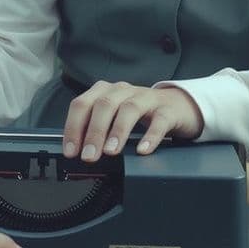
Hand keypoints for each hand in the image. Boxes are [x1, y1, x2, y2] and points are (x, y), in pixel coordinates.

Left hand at [62, 81, 203, 162]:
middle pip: (104, 105)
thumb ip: (96, 129)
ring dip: (117, 131)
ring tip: (111, 151)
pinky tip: (142, 150)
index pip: (82, 104)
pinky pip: (159, 121)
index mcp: (106, 91)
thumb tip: (77, 153)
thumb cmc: (140, 113)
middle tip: (89, 156)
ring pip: (129, 109)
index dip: (74, 127)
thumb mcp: (114, 116)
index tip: (71, 151)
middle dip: (94, 132)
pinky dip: (150, 136)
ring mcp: (147, 98)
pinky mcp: (167, 110)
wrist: (177, 106)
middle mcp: (124, 91)